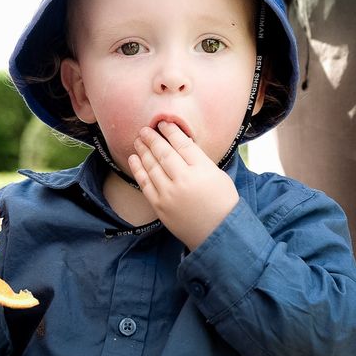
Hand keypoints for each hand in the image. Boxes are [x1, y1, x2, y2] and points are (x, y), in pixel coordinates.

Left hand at [128, 121, 239, 249]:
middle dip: (152, 138)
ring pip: (151, 166)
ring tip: (138, 140)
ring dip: (143, 150)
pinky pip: (145, 183)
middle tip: (145, 129)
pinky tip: (133, 158)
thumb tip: (181, 145)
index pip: (182, 144)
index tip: (163, 123)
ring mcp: (169, 194)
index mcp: (202, 169)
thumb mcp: (218, 175)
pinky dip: (138, 169)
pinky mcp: (159, 206)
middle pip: (164, 152)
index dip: (171, 131)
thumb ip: (200, 160)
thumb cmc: (222, 202)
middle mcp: (184, 180)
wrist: (217, 233)